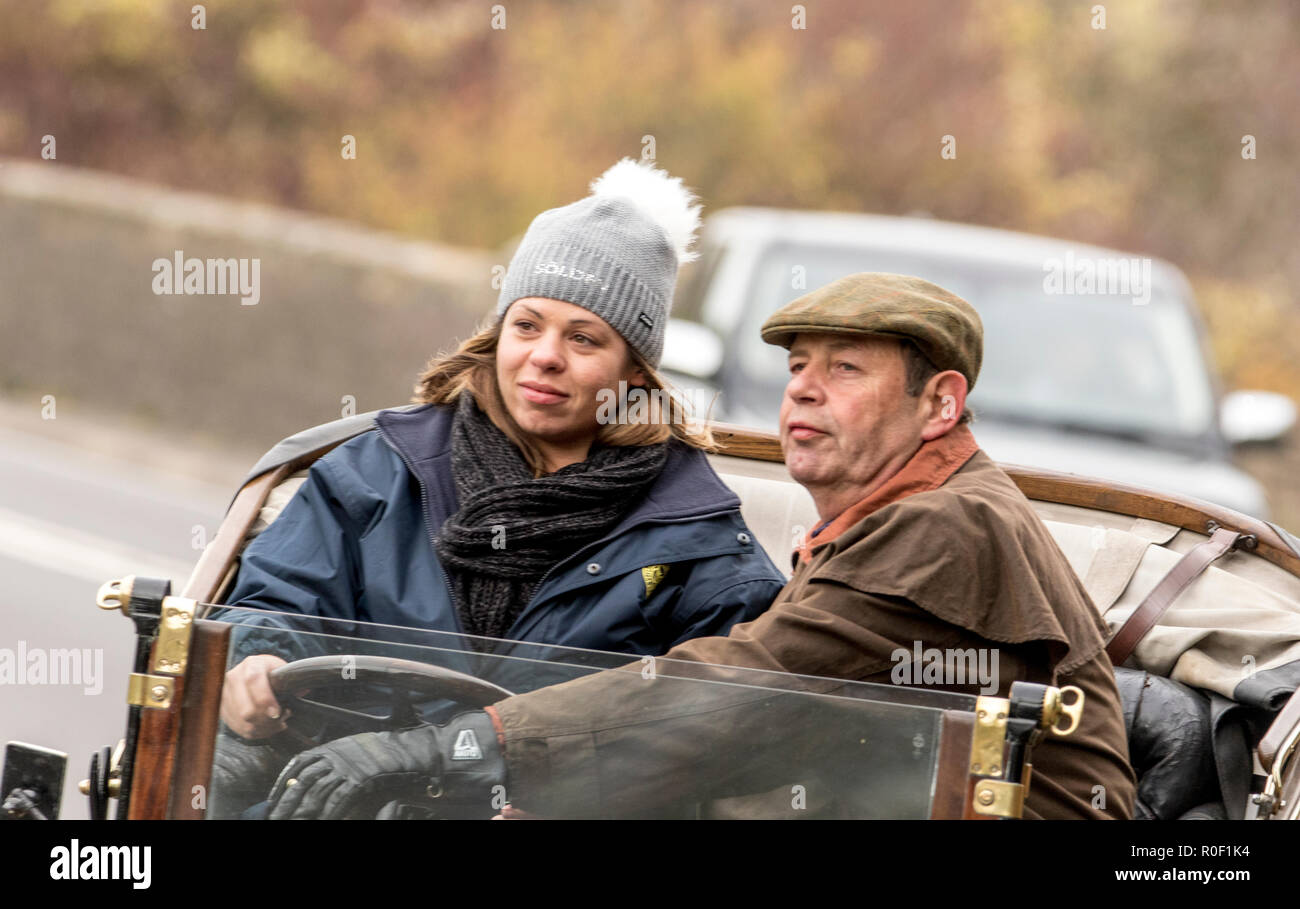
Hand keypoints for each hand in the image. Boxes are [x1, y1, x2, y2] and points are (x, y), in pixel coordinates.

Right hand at [221, 654, 288, 739]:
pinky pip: (239, 728)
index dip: (265, 699)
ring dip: (264, 728)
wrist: (253, 674)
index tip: (276, 712)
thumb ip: (291, 681)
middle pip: (246, 709)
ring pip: (243, 723)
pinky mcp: (222, 709)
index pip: (253, 681)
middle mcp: (233, 678)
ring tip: (277, 723)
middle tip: (282, 718)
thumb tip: (301, 691)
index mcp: (251, 664)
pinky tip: (267, 727)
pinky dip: (256, 732)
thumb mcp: (283, 671)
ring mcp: (224, 695)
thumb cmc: (271, 673)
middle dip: (268, 720)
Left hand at [267, 712, 503, 819]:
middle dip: (285, 802)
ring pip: (316, 794)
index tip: (272, 799)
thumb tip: (313, 778)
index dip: (281, 782)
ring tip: (291, 824)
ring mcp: (348, 767)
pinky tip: (322, 822)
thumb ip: (335, 762)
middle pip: (302, 781)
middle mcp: (336, 755)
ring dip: (301, 812)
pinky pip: (338, 801)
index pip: (297, 763)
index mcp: (333, 746)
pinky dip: (327, 814)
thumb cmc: (386, 753)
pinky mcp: (360, 780)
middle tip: (274, 818)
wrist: (414, 752)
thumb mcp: (356, 750)